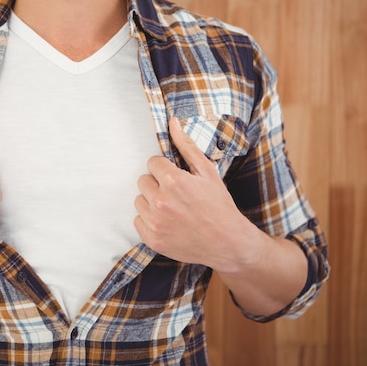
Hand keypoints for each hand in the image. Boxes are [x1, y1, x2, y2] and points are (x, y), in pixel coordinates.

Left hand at [134, 117, 251, 270]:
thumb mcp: (207, 172)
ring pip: (139, 200)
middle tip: (176, 195)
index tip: (178, 179)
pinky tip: (168, 223)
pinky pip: (138, 220)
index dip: (165, 170)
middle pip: (143, 181)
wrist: (228, 243)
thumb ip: (186, 146)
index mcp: (173, 180)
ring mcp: (154, 222)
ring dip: (152, 202)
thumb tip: (172, 122)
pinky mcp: (151, 239)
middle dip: (157, 184)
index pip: (152, 163)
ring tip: (173, 209)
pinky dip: (150, 221)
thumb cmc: (219, 205)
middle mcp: (160, 201)